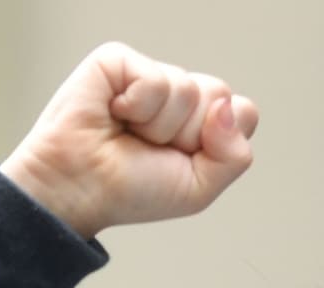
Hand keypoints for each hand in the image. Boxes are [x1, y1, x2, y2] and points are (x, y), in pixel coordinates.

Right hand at [0, 42, 257, 235]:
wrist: (81, 187)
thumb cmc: (132, 191)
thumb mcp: (199, 189)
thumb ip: (234, 156)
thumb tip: (228, 107)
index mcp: (201, 124)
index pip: (243, 113)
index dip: (219, 142)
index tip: (184, 160)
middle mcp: (180, 97)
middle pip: (220, 96)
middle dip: (190, 135)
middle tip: (153, 149)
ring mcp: (152, 76)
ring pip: (190, 89)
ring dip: (159, 127)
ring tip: (130, 134)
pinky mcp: (122, 61)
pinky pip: (157, 80)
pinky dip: (138, 108)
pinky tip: (116, 114)